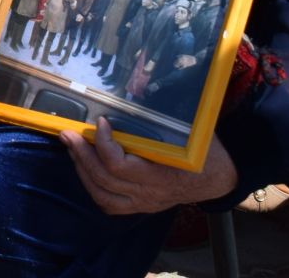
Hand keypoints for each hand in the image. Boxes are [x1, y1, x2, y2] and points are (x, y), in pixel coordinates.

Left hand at [62, 117, 236, 214]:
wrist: (220, 178)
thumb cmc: (205, 150)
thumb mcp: (192, 130)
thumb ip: (166, 113)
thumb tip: (140, 82)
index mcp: (164, 175)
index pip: (121, 167)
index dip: (105, 145)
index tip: (101, 121)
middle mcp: (151, 193)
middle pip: (105, 180)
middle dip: (82, 154)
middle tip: (68, 132)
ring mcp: (144, 203)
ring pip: (102, 195)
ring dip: (82, 169)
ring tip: (72, 147)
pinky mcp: (140, 206)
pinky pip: (109, 203)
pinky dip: (92, 186)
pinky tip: (83, 166)